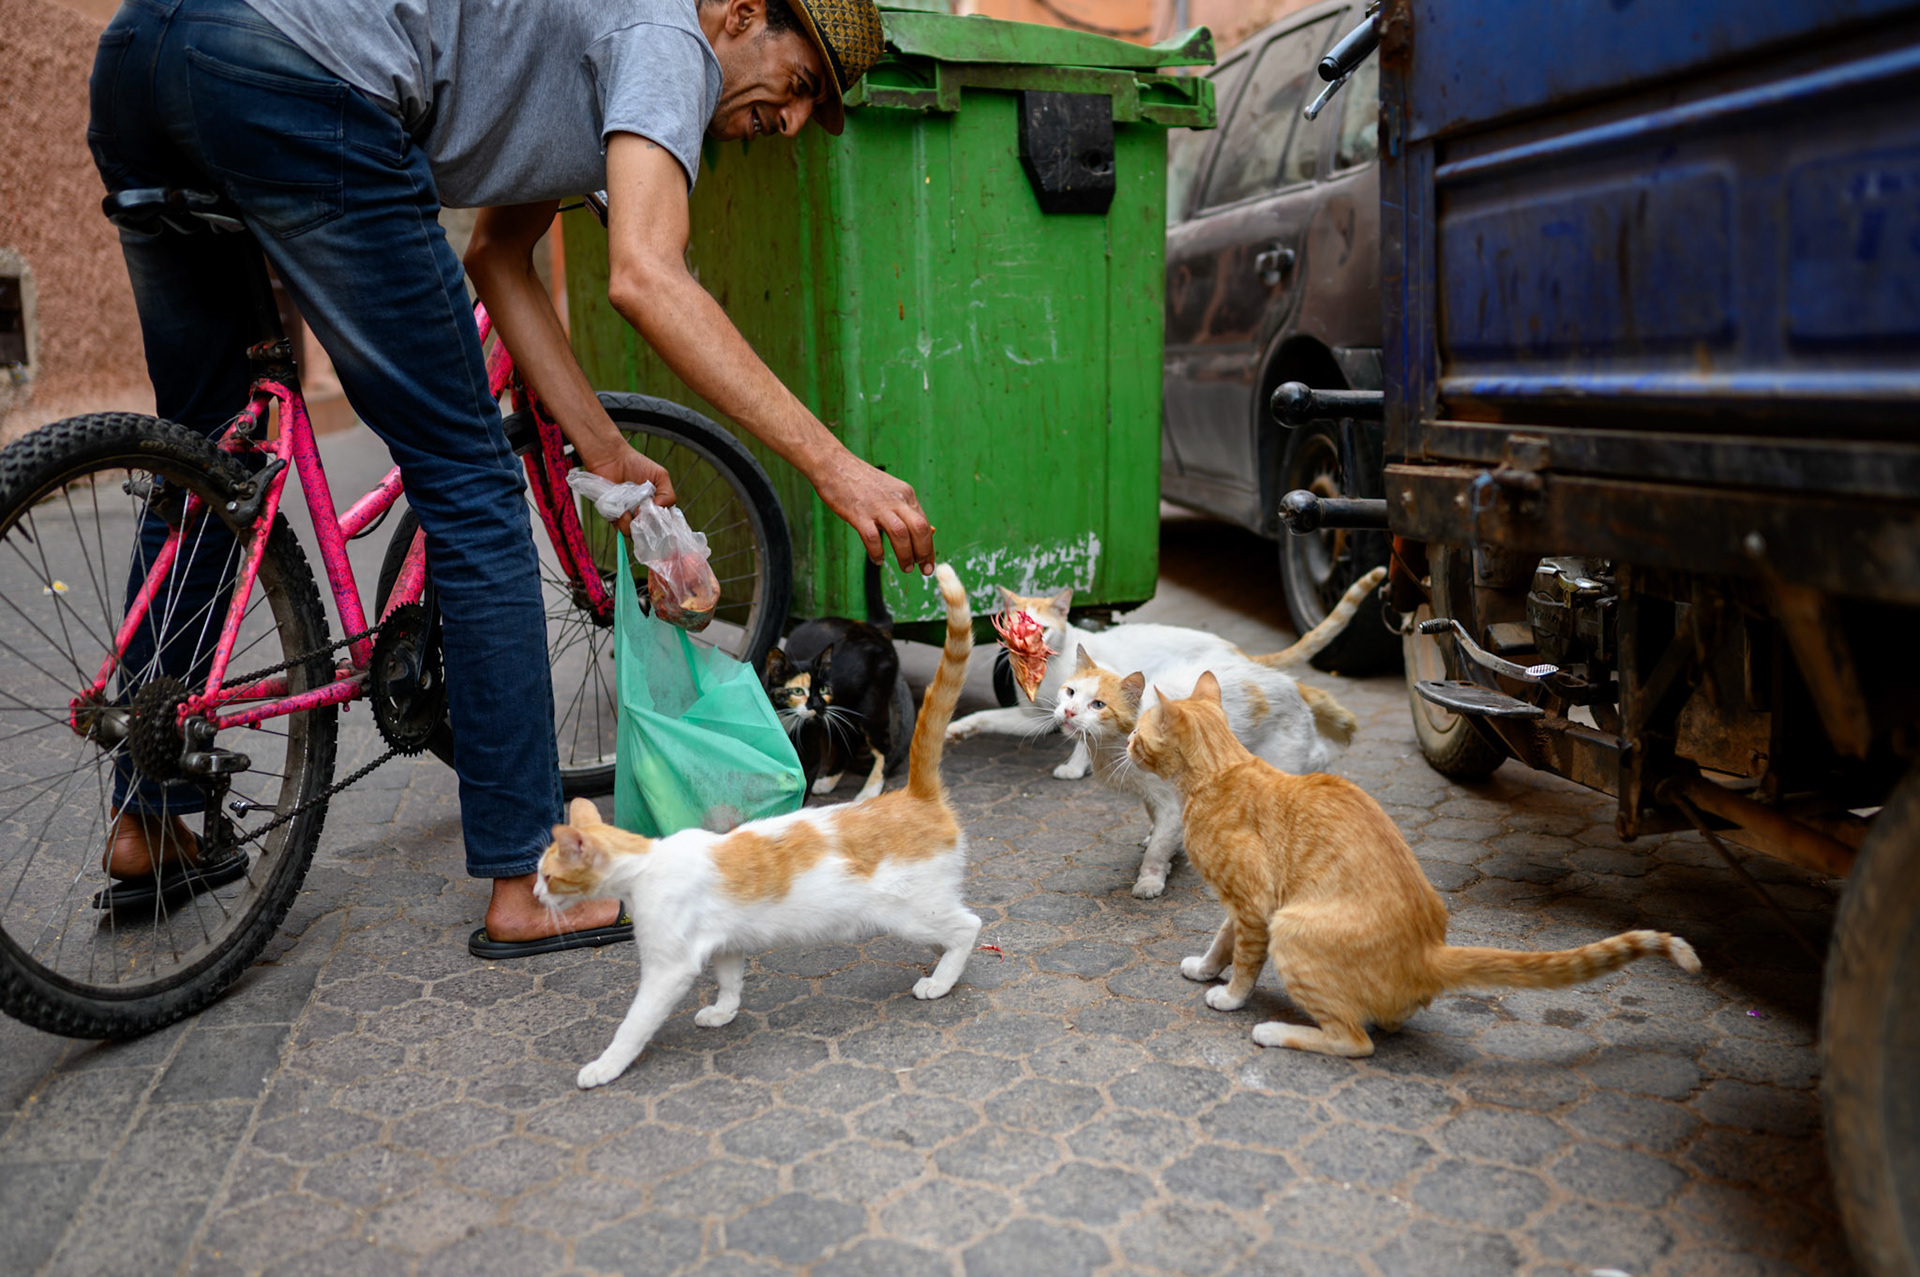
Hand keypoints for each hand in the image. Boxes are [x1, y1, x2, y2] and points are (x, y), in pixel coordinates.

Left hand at [579, 442, 673, 532]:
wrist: (612, 459)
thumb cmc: (637, 465)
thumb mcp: (660, 476)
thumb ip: (668, 493)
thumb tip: (661, 509)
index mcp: (656, 506)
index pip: (664, 524)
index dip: (664, 527)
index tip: (663, 522)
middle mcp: (642, 514)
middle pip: (649, 533)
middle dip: (649, 528)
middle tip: (645, 515)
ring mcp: (628, 517)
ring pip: (634, 534)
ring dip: (635, 527)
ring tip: (633, 512)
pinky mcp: (613, 517)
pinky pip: (619, 529)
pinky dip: (622, 524)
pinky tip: (623, 512)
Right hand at [815, 456, 935, 574]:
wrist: (834, 464)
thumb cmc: (861, 482)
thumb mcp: (890, 492)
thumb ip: (906, 511)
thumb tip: (929, 531)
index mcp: (906, 494)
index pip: (924, 524)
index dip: (930, 546)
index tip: (928, 564)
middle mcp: (896, 500)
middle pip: (919, 529)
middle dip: (924, 553)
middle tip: (921, 569)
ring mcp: (877, 507)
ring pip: (901, 535)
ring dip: (905, 555)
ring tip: (905, 568)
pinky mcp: (858, 514)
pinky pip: (873, 538)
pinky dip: (877, 553)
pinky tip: (878, 560)